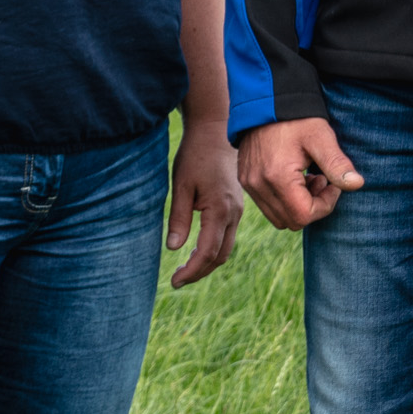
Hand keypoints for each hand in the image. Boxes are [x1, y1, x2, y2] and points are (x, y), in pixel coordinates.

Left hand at [165, 119, 240, 286]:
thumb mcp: (181, 185)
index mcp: (220, 211)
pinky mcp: (236, 206)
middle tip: (176, 280)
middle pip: (220, 256)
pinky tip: (197, 250)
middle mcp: (233, 214)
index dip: (192, 271)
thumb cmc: (195, 156)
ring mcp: (237, 211)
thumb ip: (179, 218)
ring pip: (226, 248)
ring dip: (207, 263)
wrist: (215, 132)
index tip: (174, 281)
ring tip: (184, 269)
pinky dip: (214, 249)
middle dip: (199, 272)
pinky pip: (227, 236)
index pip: (207, 253)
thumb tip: (174, 249)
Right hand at [236, 117, 364, 228]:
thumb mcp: (320, 137)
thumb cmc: (296, 118)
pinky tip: (292, 176)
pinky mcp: (245, 180)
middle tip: (320, 179)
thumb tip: (357, 184)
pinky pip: (266, 205)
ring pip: (278, 217)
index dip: (325, 204)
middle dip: (311, 206)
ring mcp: (249, 184)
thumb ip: (337, 163)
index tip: (332, 183)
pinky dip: (283, 199)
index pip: (304, 215)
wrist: (265, 101)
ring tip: (306, 178)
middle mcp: (258, 185)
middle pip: (291, 221)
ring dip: (297, 205)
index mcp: (277, 178)